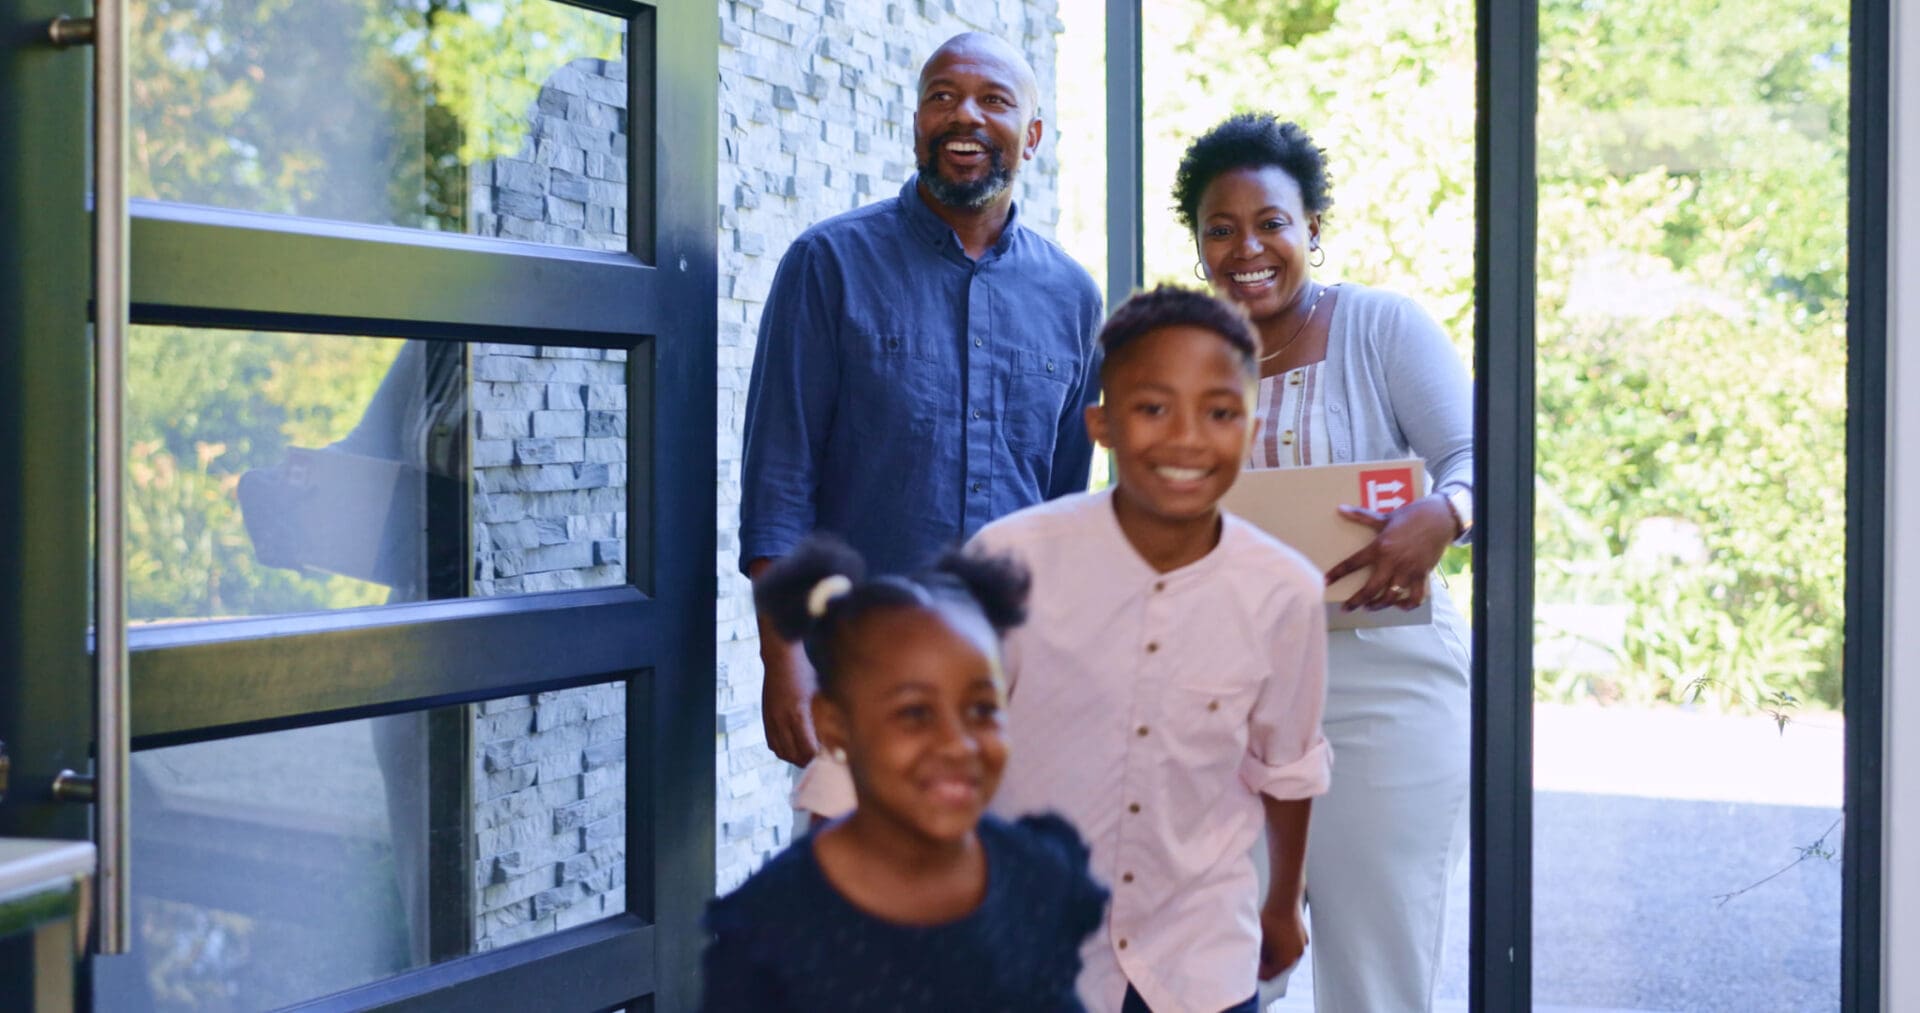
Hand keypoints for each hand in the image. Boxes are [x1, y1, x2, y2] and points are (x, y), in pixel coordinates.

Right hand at [760, 636, 817, 765]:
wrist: (780, 658)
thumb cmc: (806, 673)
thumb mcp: (821, 693)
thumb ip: (826, 716)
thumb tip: (838, 736)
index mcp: (799, 714)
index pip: (808, 749)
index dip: (819, 758)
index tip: (830, 758)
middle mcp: (782, 720)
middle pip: (794, 755)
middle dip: (808, 762)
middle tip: (820, 761)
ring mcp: (772, 720)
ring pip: (781, 752)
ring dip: (794, 759)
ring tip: (807, 757)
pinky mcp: (766, 718)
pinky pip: (772, 743)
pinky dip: (782, 750)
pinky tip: (792, 747)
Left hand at [1258, 899, 1308, 979]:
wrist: (1284, 901)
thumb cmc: (1270, 920)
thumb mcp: (1258, 941)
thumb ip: (1257, 955)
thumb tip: (1254, 960)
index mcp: (1285, 962)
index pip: (1269, 976)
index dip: (1258, 973)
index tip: (1250, 969)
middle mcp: (1296, 956)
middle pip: (1279, 966)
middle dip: (1267, 962)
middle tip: (1255, 955)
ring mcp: (1301, 946)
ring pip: (1286, 954)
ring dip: (1276, 952)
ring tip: (1264, 943)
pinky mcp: (1303, 935)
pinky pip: (1291, 944)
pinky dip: (1283, 943)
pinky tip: (1275, 934)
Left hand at [1324, 496, 1455, 610]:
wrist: (1439, 518)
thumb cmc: (1410, 516)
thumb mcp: (1384, 516)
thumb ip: (1361, 516)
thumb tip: (1339, 508)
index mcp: (1380, 547)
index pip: (1353, 563)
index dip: (1338, 573)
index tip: (1325, 582)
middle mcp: (1393, 561)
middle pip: (1371, 588)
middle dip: (1357, 601)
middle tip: (1347, 608)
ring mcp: (1408, 570)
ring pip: (1391, 596)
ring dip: (1378, 605)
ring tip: (1369, 607)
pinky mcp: (1422, 575)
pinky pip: (1415, 597)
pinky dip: (1407, 605)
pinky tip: (1399, 605)